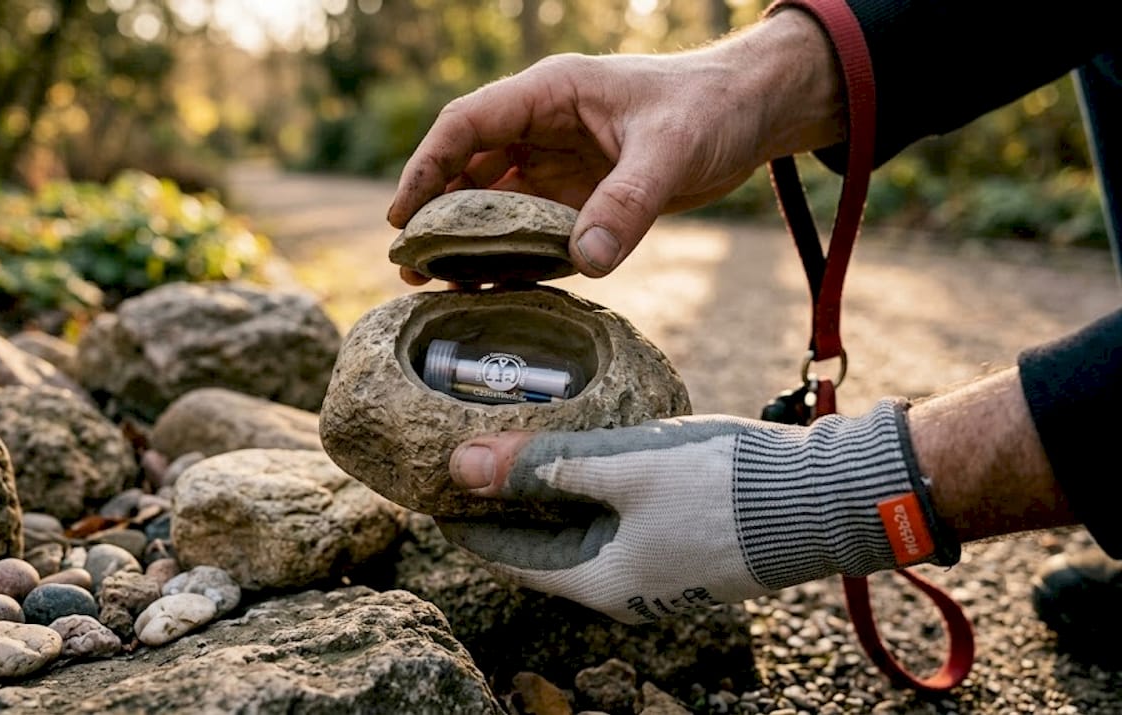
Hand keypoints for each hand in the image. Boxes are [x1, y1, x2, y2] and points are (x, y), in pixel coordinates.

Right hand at [389, 9, 843, 281]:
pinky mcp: (582, 193)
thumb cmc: (712, 108)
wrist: (755, 112)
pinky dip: (512, 253)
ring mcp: (560, 161)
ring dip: (469, 239)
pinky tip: (496, 286)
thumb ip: (627, 204)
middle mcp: (544, 126)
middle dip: (437, 215)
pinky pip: (533, 225)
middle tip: (412, 266)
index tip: (402, 217)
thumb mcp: (671, 151)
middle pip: (469, 168)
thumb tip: (585, 261)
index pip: (467, 125)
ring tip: (441, 285)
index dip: (426, 168)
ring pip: (495, 201)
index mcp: (550, 93)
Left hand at [437, 400, 935, 623]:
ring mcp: (657, 573)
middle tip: (464, 459)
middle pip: (540, 547)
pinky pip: (616, 523)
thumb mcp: (625, 464)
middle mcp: (624, 590)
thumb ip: (541, 465)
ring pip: (579, 534)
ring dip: (546, 496)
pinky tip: (583, 455)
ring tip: (515, 449)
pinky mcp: (684, 547)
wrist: (826, 497)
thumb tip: (457, 465)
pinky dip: (589, 493)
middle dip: (501, 505)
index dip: (464, 520)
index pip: (506, 556)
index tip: (428, 486)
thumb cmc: (724, 484)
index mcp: (599, 582)